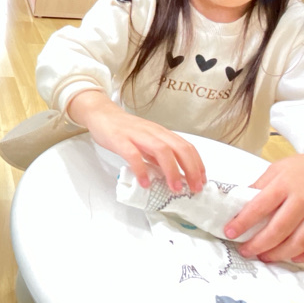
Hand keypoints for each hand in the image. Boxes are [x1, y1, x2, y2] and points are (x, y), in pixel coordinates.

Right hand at [69, 90, 205, 192]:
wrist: (102, 114)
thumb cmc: (125, 130)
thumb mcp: (147, 141)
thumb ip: (158, 155)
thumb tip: (172, 174)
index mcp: (162, 133)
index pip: (186, 147)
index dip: (197, 164)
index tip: (201, 181)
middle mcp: (153, 132)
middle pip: (179, 149)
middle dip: (190, 170)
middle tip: (194, 188)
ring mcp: (137, 135)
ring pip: (161, 151)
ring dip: (171, 171)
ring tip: (174, 188)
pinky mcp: (120, 140)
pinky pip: (133, 155)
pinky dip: (141, 170)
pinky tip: (144, 183)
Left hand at [224, 140, 303, 263]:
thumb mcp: (279, 169)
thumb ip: (260, 187)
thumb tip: (239, 205)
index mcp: (286, 183)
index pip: (259, 207)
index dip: (242, 223)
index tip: (230, 233)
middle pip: (279, 230)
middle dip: (258, 245)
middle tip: (246, 250)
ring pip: (300, 243)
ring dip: (279, 255)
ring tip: (265, 256)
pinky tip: (295, 257)